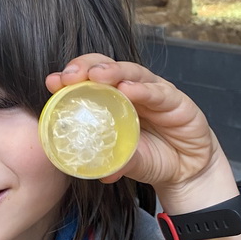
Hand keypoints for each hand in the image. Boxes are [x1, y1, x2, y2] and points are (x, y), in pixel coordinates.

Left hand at [46, 55, 226, 203]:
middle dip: (87, 67)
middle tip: (71, 76)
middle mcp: (133, 91)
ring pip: (132, 73)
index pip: (89, 82)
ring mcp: (155, 93)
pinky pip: (159, 92)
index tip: (53, 82)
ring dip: (113, 72)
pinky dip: (143, 90)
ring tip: (97, 76)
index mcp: (114, 102)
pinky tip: (129, 90)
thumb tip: (93, 170)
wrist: (187, 172)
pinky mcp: (177, 100)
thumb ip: (114, 162)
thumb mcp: (129, 163)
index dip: (71, 79)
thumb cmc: (154, 159)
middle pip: (107, 68)